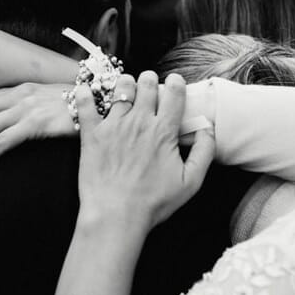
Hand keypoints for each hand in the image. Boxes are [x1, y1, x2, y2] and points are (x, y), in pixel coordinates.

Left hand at [75, 72, 213, 231]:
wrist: (117, 215)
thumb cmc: (154, 202)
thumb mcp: (191, 182)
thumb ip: (204, 152)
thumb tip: (209, 128)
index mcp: (163, 131)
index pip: (173, 93)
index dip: (176, 83)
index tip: (174, 82)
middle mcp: (139, 122)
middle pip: (146, 85)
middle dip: (150, 79)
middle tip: (149, 84)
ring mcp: (114, 126)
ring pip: (120, 89)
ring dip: (125, 84)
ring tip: (125, 88)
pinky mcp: (92, 134)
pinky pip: (86, 105)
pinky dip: (85, 94)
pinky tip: (86, 89)